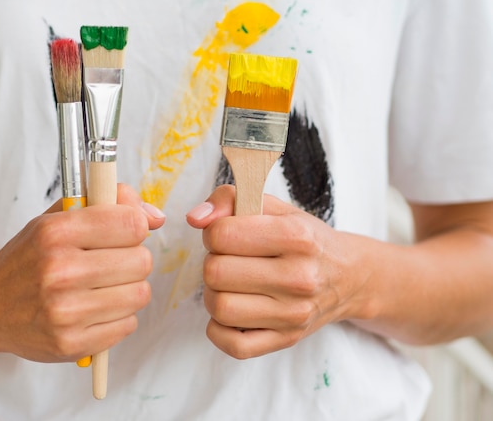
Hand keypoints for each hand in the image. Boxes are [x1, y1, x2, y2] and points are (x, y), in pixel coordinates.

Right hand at [0, 184, 164, 362]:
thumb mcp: (59, 217)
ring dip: (129, 288)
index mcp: (56, 232)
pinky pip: (129, 324)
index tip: (124, 231)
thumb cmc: (30, 256)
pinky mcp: (71, 344)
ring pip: (140, 293)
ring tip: (103, 286)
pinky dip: (119, 316)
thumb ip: (109, 203)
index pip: (131, 223)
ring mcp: (64, 312)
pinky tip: (95, 309)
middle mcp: (59, 271)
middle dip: (133, 258)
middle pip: (142, 261)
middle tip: (111, 261)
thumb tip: (156, 217)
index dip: (135, 225)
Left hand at [186, 185, 371, 358]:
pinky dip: (220, 329)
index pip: (222, 235)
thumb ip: (231, 200)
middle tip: (229, 259)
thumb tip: (195, 218)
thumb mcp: (275, 207)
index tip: (226, 234)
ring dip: (214, 294)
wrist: (350, 277)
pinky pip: (233, 345)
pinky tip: (234, 310)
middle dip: (213, 262)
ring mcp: (294, 314)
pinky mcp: (286, 340)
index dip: (214, 232)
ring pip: (219, 308)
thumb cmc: (306, 239)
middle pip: (215, 272)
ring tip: (231, 284)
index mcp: (296, 237)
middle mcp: (299, 277)